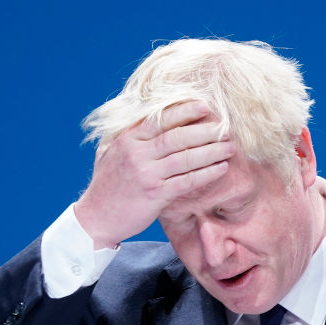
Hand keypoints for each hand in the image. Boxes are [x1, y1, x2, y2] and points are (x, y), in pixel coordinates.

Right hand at [75, 101, 234, 248]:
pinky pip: (187, 181)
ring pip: (186, 158)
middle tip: (225, 128)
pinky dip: (206, 174)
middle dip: (205, 131)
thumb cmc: (107, 186)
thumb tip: (151, 119)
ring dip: (212, 151)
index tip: (204, 106)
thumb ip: (131, 137)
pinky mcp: (155, 195)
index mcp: (128, 139)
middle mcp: (137, 154)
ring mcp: (147, 174)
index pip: (160, 119)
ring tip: (230, 147)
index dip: (185, 111)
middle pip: (178, 136)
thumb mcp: (112, 153)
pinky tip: (220, 168)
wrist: (95, 218)